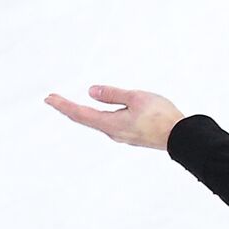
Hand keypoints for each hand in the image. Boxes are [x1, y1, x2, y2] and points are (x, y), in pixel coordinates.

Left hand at [44, 85, 184, 150]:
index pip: (80, 113)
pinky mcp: (132, 135)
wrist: (180, 137)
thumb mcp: (136, 98)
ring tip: (74, 106)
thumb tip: (91, 91)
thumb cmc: (160, 116)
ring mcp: (122, 135)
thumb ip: (112, 94)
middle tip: (54, 99)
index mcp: (110, 123)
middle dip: (69, 108)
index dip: (63, 105)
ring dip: (83, 113)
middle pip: (85, 119)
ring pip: (98, 122)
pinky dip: (98, 116)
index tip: (48, 98)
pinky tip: (103, 113)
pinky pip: (110, 124)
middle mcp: (112, 132)